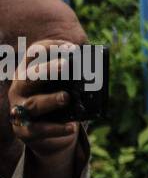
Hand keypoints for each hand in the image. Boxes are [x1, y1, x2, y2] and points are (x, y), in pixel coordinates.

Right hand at [8, 39, 80, 159]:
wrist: (43, 130)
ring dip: (50, 100)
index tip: (71, 48)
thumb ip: (72, 73)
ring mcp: (19, 109)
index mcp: (28, 71)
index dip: (50, 47)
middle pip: (29, 77)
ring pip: (33, 104)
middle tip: (64, 65)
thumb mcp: (60, 83)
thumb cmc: (53, 96)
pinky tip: (71, 126)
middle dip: (47, 70)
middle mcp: (20, 88)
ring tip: (66, 97)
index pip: (34, 53)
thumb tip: (96, 65)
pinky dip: (56, 128)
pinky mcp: (24, 130)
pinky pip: (40, 129)